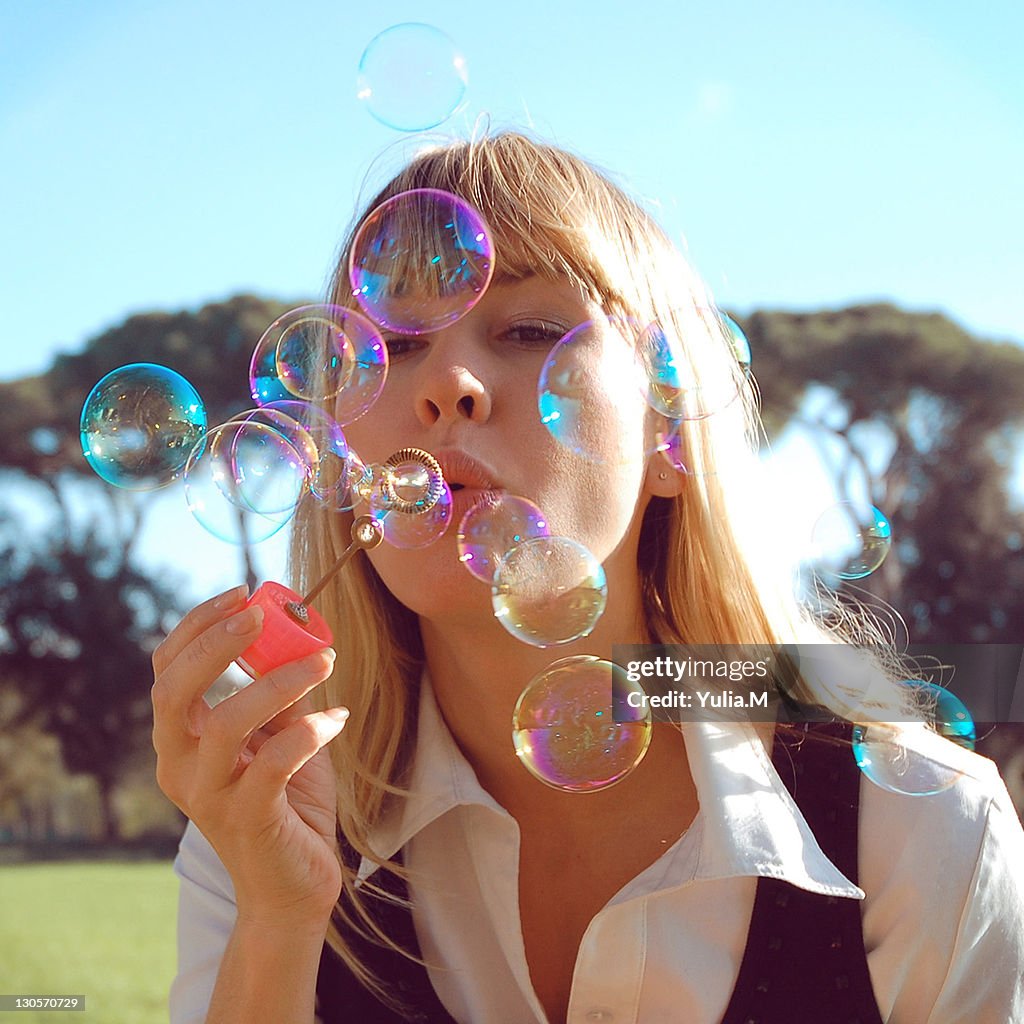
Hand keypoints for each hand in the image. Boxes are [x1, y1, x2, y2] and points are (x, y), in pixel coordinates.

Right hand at [152, 585, 347, 927]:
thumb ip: (275, 689)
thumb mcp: (278, 734)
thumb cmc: (286, 800)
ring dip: (279, 681)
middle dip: (216, 644)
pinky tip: (338, 721)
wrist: (292, 885)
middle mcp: (179, 765)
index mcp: (179, 738)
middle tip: (262, 615)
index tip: (243, 592)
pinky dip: (310, 732)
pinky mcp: (247, 820)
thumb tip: (294, 632)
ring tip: (324, 661)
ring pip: (226, 723)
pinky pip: (275, 763)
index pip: (166, 669)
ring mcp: (208, 796)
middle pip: (174, 691)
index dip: (198, 625)